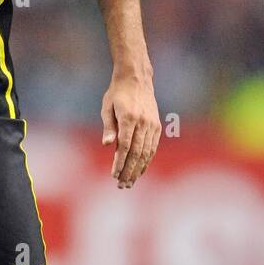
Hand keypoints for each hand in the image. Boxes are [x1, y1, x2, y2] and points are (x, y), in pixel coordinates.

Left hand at [101, 69, 160, 187]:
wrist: (136, 79)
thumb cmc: (117, 94)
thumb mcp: (107, 107)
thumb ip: (108, 126)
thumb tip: (107, 145)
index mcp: (129, 118)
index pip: (125, 146)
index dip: (120, 163)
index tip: (114, 175)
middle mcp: (143, 123)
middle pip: (136, 153)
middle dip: (129, 171)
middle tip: (122, 186)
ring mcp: (151, 125)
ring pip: (146, 152)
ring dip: (138, 169)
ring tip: (130, 182)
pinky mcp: (156, 126)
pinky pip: (152, 147)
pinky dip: (146, 160)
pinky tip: (140, 170)